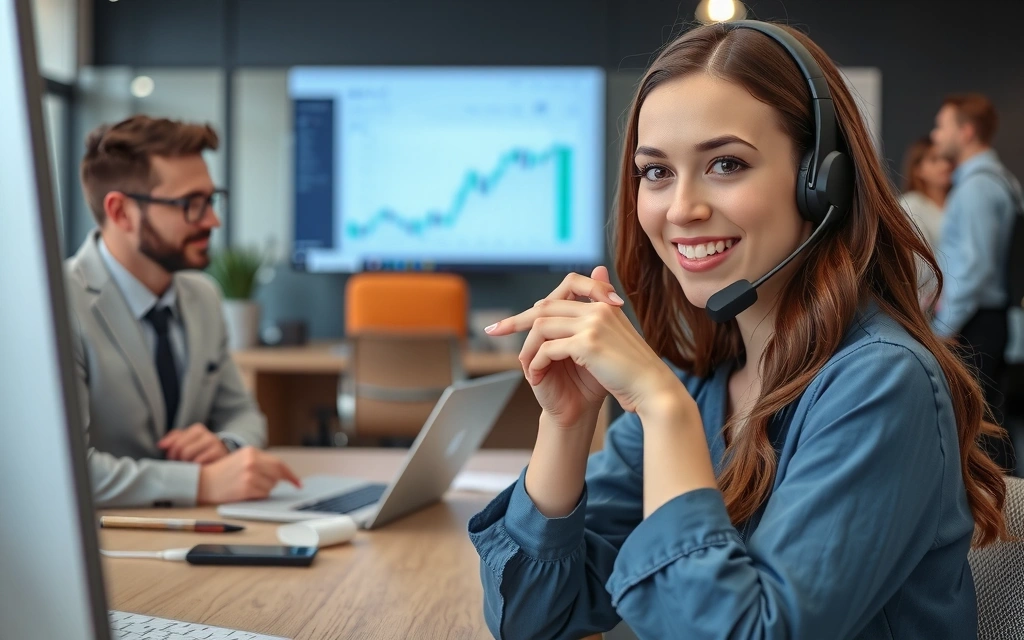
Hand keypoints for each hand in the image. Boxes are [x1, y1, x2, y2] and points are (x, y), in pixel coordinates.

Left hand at [159, 423, 228, 463]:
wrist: (223, 459)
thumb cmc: (201, 452)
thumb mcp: (188, 443)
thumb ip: (174, 440)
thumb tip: (160, 444)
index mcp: (197, 429)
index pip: (175, 440)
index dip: (170, 452)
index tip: (172, 459)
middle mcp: (207, 434)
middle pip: (180, 447)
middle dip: (177, 458)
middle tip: (180, 465)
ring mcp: (214, 443)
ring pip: (187, 454)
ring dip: (185, 463)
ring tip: (189, 467)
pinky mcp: (219, 454)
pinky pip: (198, 461)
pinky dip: (195, 468)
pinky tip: (198, 470)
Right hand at [196, 447, 301, 504]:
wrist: (202, 481)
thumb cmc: (222, 472)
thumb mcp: (241, 460)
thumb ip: (261, 463)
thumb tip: (282, 474)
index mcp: (252, 452)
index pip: (279, 464)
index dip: (290, 475)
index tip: (297, 483)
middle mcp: (252, 461)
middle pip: (277, 476)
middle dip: (273, 482)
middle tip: (260, 485)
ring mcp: (250, 475)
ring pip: (270, 487)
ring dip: (262, 490)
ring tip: (246, 486)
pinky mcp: (246, 488)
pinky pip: (262, 495)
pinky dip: (256, 496)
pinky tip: (244, 492)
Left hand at [486, 267, 680, 425]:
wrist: (652, 390)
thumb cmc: (632, 372)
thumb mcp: (612, 342)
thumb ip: (592, 326)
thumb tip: (571, 325)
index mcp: (603, 306)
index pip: (559, 298)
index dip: (533, 309)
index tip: (511, 321)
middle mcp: (597, 309)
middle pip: (545, 307)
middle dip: (516, 319)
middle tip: (494, 329)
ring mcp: (593, 323)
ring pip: (543, 326)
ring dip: (529, 347)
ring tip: (526, 366)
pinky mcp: (588, 343)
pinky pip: (548, 348)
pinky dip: (537, 362)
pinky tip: (536, 376)